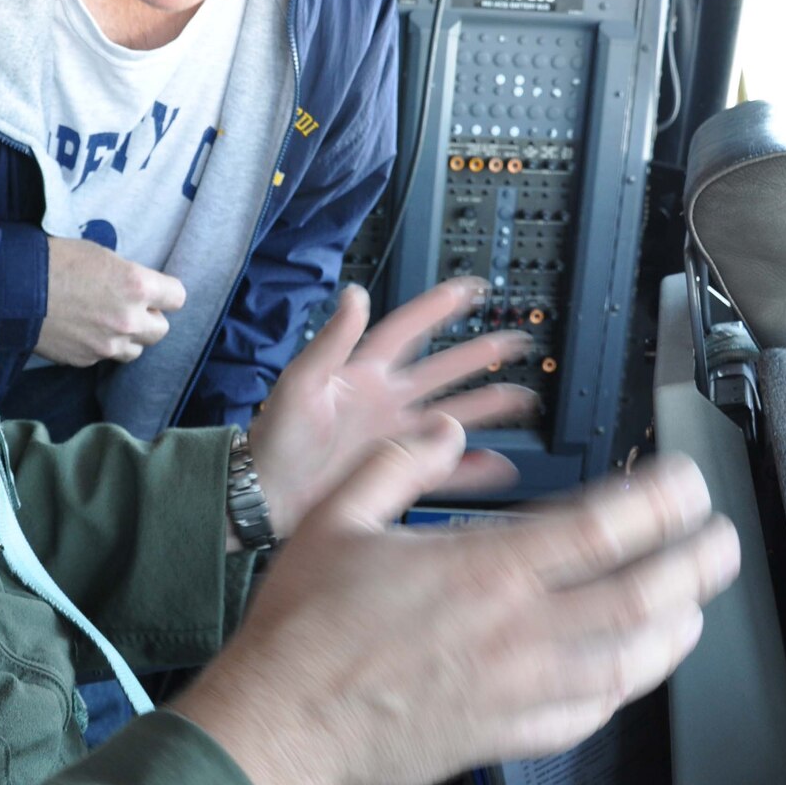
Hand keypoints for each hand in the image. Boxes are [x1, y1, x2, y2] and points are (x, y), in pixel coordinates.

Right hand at [35, 236, 185, 366]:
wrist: (15, 288)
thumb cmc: (57, 260)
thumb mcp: (102, 255)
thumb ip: (128, 277)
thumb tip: (136, 290)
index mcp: (138, 286)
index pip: (177, 298)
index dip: (166, 293)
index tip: (156, 291)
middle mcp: (129, 319)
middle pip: (161, 330)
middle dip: (149, 318)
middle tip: (130, 307)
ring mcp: (108, 345)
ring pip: (136, 350)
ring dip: (128, 338)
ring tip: (107, 322)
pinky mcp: (87, 360)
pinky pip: (105, 357)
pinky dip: (100, 347)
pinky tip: (83, 330)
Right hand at [179, 421, 740, 784]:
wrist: (282, 723)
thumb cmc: (303, 625)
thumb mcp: (337, 515)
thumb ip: (399, 464)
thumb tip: (445, 433)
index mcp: (482, 568)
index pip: (601, 528)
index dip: (659, 502)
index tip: (685, 484)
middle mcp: (516, 630)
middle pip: (640, 596)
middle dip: (695, 564)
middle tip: (721, 541)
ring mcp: (518, 689)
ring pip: (629, 662)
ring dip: (675, 629)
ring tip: (694, 606)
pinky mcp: (507, 736)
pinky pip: (589, 714)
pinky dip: (622, 689)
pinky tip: (629, 672)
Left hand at [251, 279, 536, 538]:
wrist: (264, 494)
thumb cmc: (273, 438)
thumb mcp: (300, 381)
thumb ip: (331, 340)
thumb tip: (354, 295)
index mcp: (361, 374)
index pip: (407, 331)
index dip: (436, 309)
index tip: (467, 290)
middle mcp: (384, 402)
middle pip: (442, 371)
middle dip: (477, 355)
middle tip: (512, 342)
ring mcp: (394, 438)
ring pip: (452, 416)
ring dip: (486, 408)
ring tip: (521, 398)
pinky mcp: (397, 472)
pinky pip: (444, 468)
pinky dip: (472, 469)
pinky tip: (498, 465)